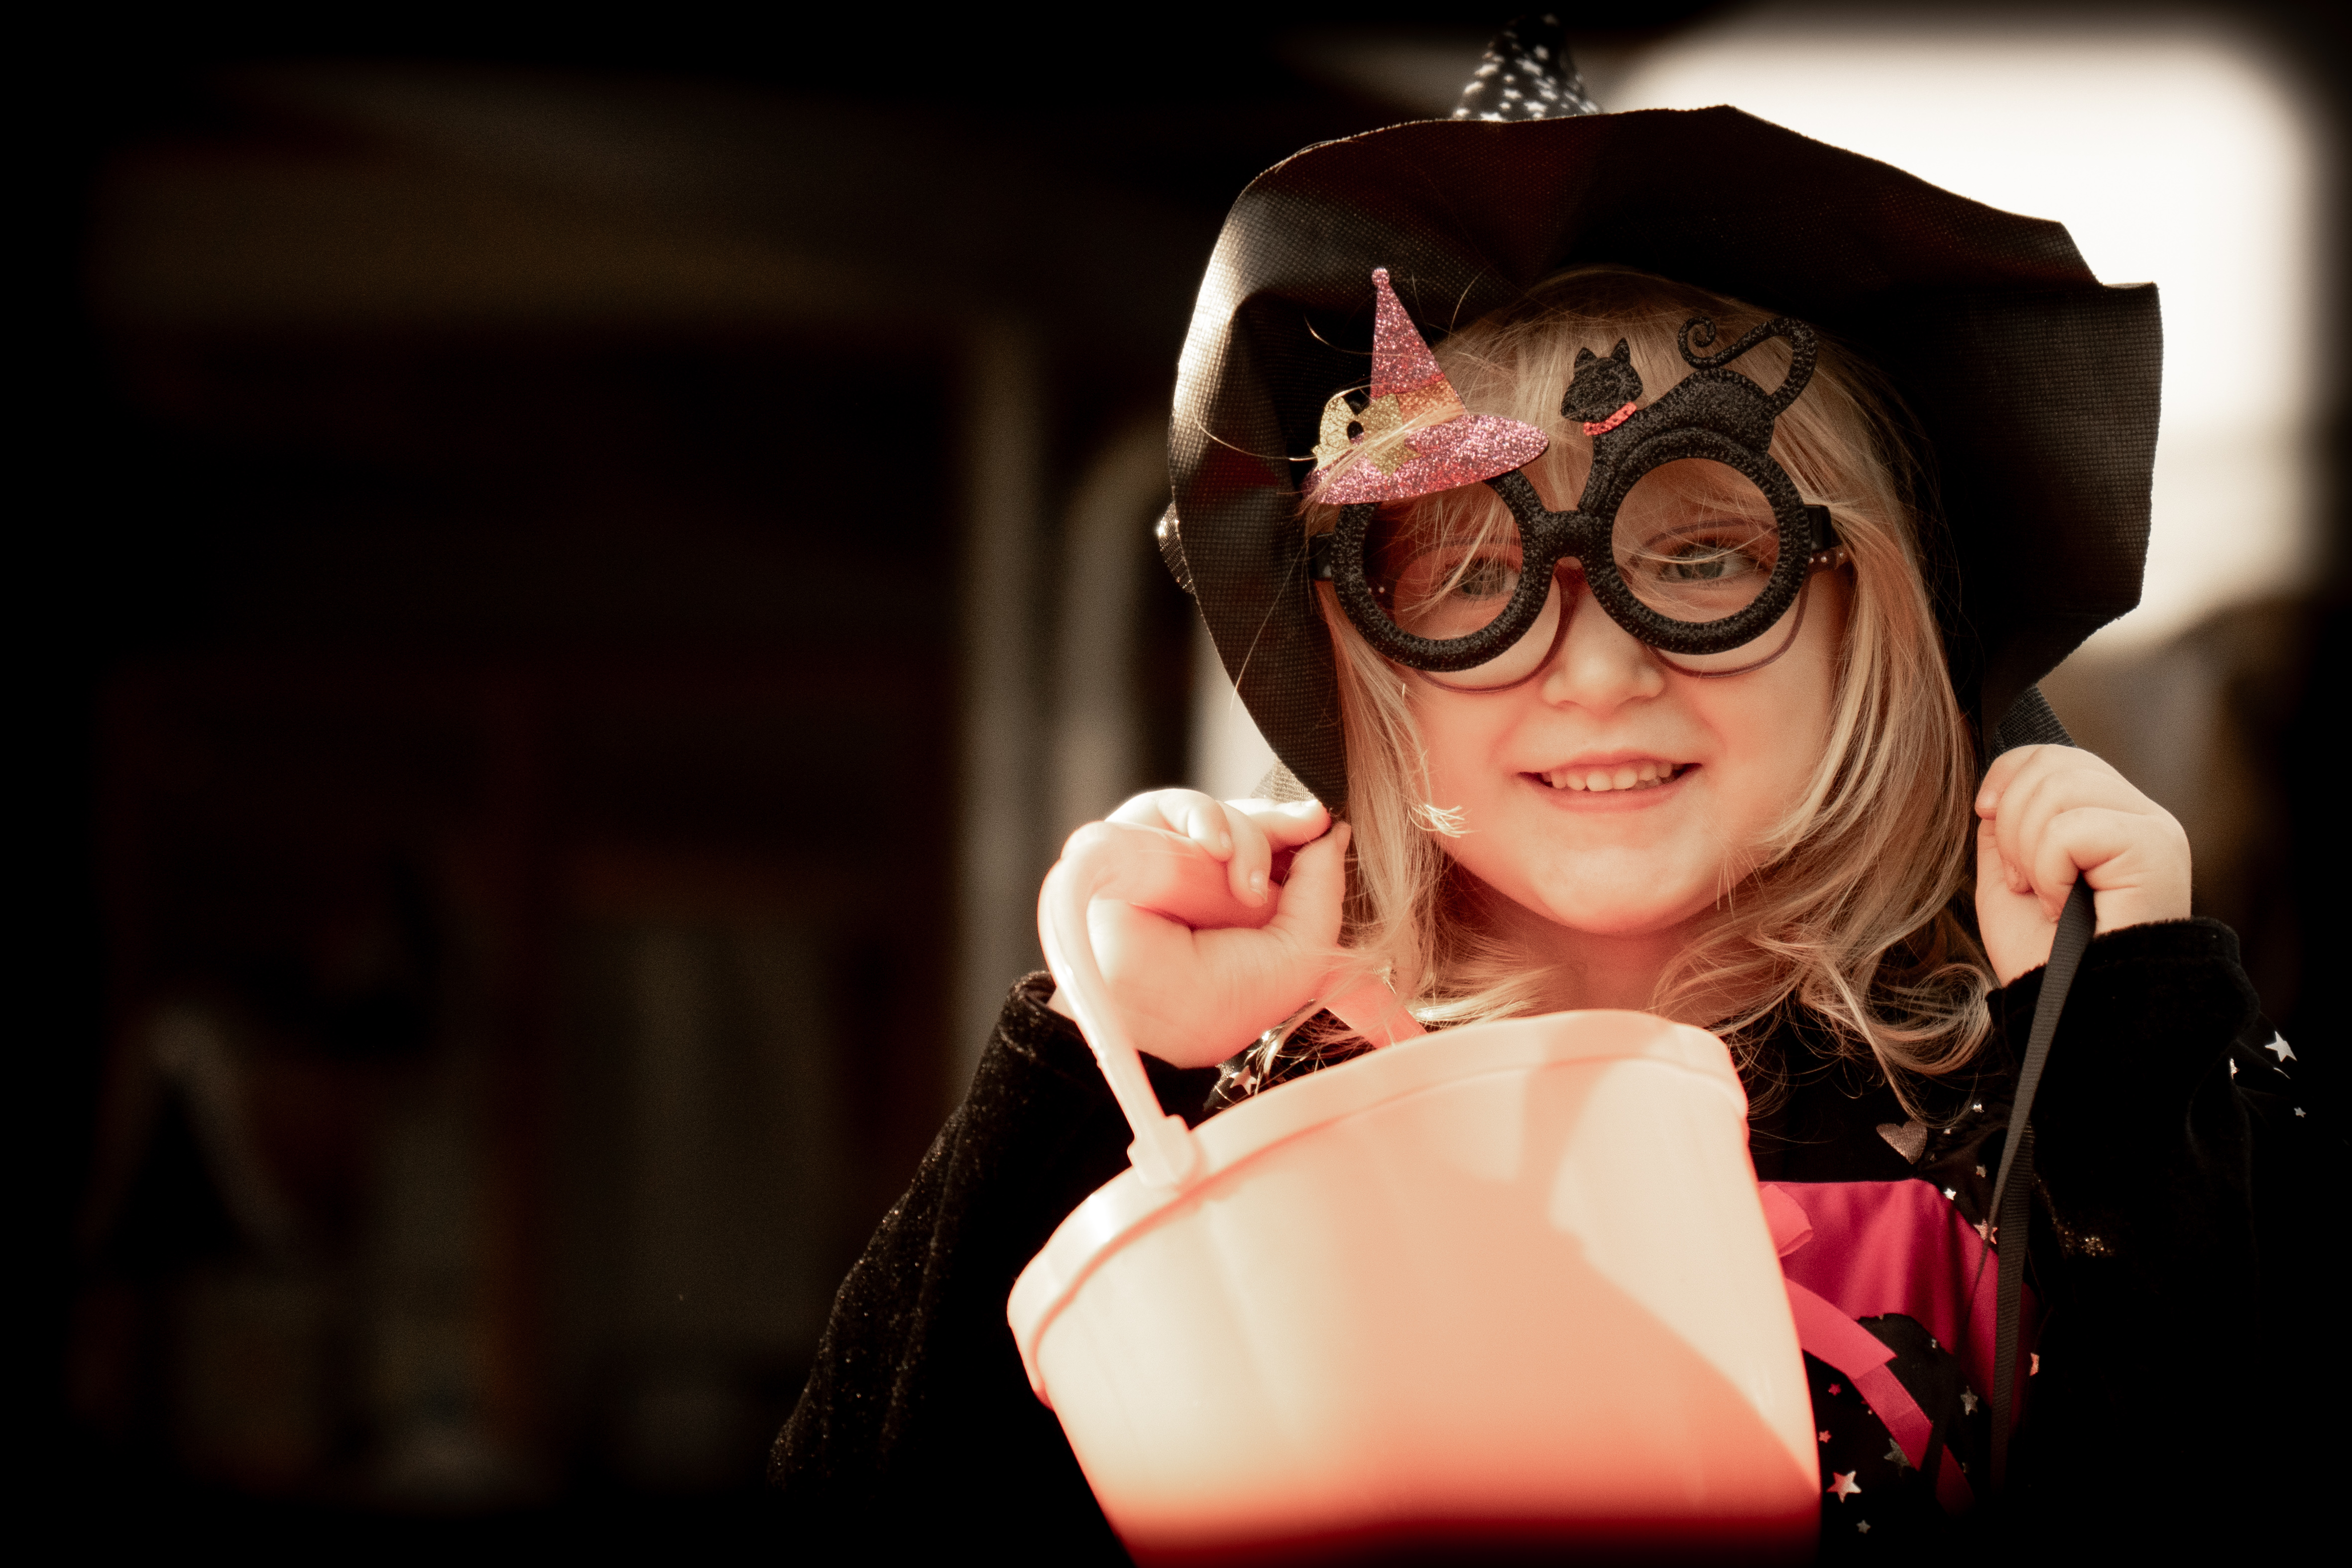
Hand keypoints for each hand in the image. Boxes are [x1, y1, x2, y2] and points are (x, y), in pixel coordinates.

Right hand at [1046, 790, 1345, 1068]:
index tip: (1329, 828)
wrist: (1145, 1010)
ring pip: (1227, 813)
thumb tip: (1332, 833)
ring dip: (1249, 839)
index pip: (1289, 856)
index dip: (1309, 839)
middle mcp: (1214, 885)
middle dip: (1288, 824)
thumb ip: (1324, 890)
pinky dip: (1205, 816)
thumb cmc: (1219, 1000)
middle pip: (1262, 824)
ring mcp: (1175, 860)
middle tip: (1310, 823)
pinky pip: (1177, 804)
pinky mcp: (1136, 838)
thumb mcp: (1302, 954)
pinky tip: (1214, 849)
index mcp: (1255, 914)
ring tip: (1247, 886)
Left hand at [1974, 745, 2190, 985]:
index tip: (1985, 816)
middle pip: (2053, 762)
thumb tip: (1996, 787)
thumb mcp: (2010, 880)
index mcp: (2109, 818)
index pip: (2054, 756)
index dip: (2008, 775)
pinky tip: (2063, 905)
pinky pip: (2072, 826)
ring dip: (2028, 849)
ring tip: (2044, 896)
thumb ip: (2007, 828)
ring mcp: (2153, 829)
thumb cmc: (2045, 959)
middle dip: (2011, 822)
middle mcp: (2140, 816)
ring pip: (2060, 786)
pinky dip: (2049, 869)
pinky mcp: (2155, 848)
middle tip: (2023, 882)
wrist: (2078, 1014)